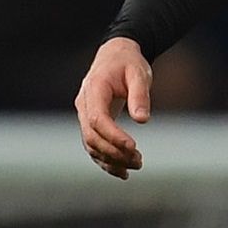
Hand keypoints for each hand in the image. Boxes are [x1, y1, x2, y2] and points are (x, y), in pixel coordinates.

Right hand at [74, 37, 151, 178]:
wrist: (116, 55)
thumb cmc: (129, 62)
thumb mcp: (139, 73)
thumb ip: (140, 95)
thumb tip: (143, 120)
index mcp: (94, 89)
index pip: (97, 119)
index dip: (113, 136)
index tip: (133, 146)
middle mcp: (84, 104)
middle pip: (92, 136)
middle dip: (114, 152)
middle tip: (139, 161)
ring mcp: (85, 114)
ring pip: (91, 145)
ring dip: (111, 159)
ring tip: (137, 166)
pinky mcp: (91, 123)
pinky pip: (94, 145)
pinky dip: (106, 160)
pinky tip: (123, 172)